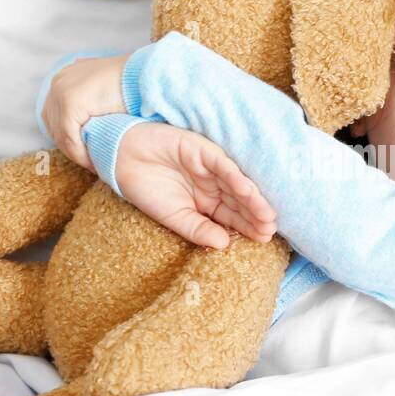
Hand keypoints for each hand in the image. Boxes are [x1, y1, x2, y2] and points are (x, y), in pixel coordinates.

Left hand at [41, 54, 128, 170]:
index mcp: (65, 77)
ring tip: (91, 165)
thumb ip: (90, 103)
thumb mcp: (103, 90)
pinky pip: (70, 137)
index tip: (81, 153)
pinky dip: (80, 154)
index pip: (54, 114)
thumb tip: (88, 125)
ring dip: (75, 154)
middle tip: (86, 163)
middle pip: (53, 125)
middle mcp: (59, 82)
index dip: (65, 137)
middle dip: (68, 147)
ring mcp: (62, 91)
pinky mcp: (70, 102)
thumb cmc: (133, 84)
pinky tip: (92, 163)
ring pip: (60, 134)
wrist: (144, 75)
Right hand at [116, 121, 276, 249]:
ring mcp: (211, 167)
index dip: (248, 227)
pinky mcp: (204, 150)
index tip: (264, 239)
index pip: (233, 216)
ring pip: (237, 184)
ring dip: (252, 199)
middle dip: (255, 215)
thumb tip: (224, 245)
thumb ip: (198, 230)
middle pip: (240, 201)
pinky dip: (235, 177)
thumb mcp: (175, 217)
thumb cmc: (148, 189)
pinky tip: (247, 191)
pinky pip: (223, 164)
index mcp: (208, 202)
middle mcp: (215, 184)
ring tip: (266, 215)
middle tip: (270, 229)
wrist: (124, 160)